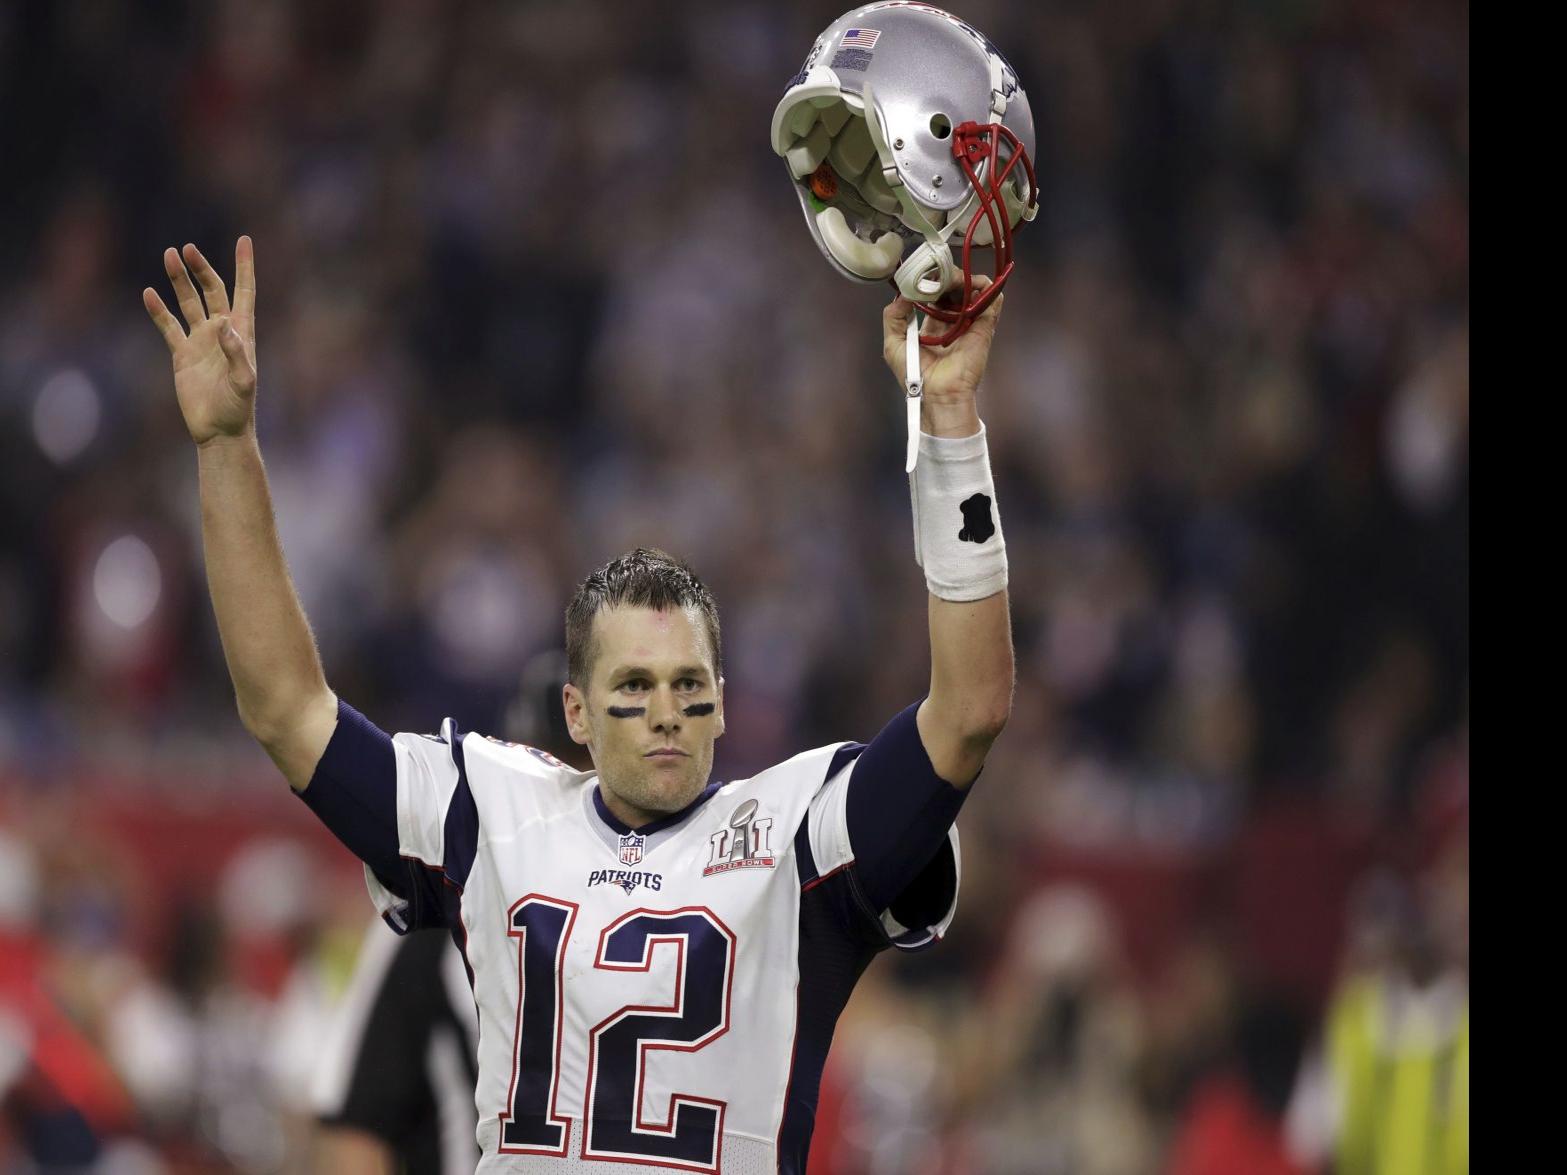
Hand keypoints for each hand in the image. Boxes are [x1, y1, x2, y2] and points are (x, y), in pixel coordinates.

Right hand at [143, 238, 257, 446]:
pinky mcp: (182, 354)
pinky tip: (149, 293)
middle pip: (212, 291)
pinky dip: (159, 310)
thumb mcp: (244, 382)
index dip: (244, 266)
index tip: (244, 240)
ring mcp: (200, 341)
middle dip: (202, 268)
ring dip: (179, 280)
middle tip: (187, 248)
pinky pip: (168, 326)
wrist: (219, 431)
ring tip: (169, 255)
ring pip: (188, 303)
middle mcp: (222, 332)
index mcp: (242, 333)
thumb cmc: (238, 409)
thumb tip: (223, 324)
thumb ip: (237, 354)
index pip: (244, 291)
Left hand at [881, 276, 1004, 411]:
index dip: (931, 282)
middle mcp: (953, 321)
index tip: (924, 275)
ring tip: (953, 280)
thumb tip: (904, 293)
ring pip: (973, 290)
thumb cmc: (915, 374)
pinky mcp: (985, 326)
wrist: (938, 394)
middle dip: (946, 278)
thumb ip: (893, 317)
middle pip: (954, 289)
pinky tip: (973, 285)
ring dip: (964, 279)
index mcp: (933, 324)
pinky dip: (987, 288)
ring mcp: (971, 322)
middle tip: (939, 276)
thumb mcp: (893, 344)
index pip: (935, 295)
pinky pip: (993, 301)